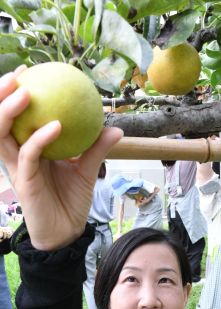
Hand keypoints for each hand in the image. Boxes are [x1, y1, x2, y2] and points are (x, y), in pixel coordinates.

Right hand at [0, 67, 122, 249]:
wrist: (68, 231)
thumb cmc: (72, 201)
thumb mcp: (87, 170)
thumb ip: (96, 148)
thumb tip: (115, 128)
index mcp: (29, 150)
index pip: (15, 118)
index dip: (13, 95)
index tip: (29, 72)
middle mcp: (18, 156)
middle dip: (1, 96)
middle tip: (18, 75)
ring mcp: (18, 169)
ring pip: (2, 135)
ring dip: (9, 112)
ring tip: (25, 92)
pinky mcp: (24, 183)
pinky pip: (28, 156)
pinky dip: (40, 139)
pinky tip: (55, 125)